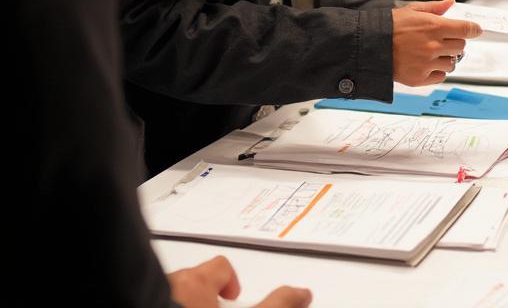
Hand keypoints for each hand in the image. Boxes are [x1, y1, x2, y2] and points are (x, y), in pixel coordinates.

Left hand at [167, 257, 310, 307]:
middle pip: (193, 279)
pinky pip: (154, 298)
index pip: (220, 266)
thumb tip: (302, 293)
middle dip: (204, 295)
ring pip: (172, 291)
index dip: (230, 280)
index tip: (233, 296)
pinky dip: (163, 303)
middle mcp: (172, 284)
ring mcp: (153, 295)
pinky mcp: (141, 300)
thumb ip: (277, 304)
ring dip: (182, 301)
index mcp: (197, 282)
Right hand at [391, 0, 482, 85]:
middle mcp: (433, 45)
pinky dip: (437, 71)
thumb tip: (451, 2)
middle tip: (444, 40)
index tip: (476, 30)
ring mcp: (427, 63)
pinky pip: (441, 76)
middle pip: (460, 46)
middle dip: (456, 42)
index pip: (465, 29)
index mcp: (433, 26)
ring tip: (432, 53)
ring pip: (452, 63)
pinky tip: (426, 64)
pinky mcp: (420, 78)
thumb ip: (435, 7)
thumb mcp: (412, 10)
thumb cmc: (390, 26)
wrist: (371, 47)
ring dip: (447, 58)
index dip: (474, 29)